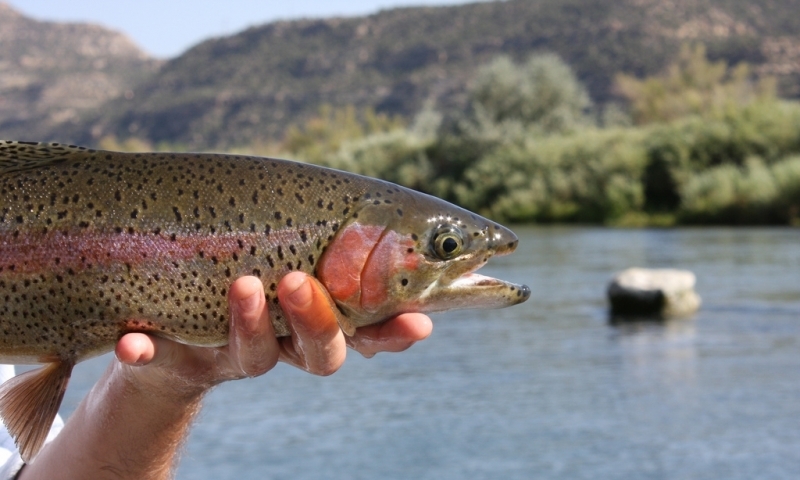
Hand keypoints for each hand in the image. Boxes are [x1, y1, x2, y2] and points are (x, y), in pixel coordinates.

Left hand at [114, 272, 432, 394]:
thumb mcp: (292, 259)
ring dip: (251, 324)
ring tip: (243, 285)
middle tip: (301, 281)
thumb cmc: (247, 284)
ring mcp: (228, 354)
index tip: (419, 321)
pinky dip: (149, 352)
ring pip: (254, 356)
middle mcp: (283, 345)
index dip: (393, 333)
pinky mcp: (173, 358)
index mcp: (316, 323)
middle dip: (316, 320)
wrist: (170, 343)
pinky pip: (159, 361)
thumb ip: (335, 249)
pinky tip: (136, 340)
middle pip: (318, 353)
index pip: (367, 333)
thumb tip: (398, 230)